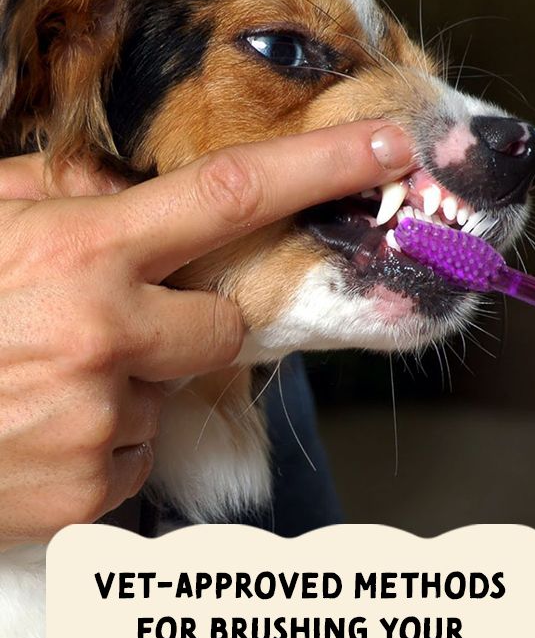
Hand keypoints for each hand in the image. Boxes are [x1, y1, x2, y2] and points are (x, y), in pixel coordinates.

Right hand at [0, 122, 411, 544]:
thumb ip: (62, 195)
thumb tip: (128, 191)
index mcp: (84, 255)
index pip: (231, 194)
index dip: (321, 165)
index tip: (388, 148)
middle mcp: (107, 337)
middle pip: (223, 328)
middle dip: (188, 328)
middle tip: (113, 331)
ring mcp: (104, 421)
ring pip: (169, 398)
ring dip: (127, 391)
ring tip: (45, 389)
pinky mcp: (95, 489)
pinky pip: (136, 457)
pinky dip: (103, 445)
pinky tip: (42, 434)